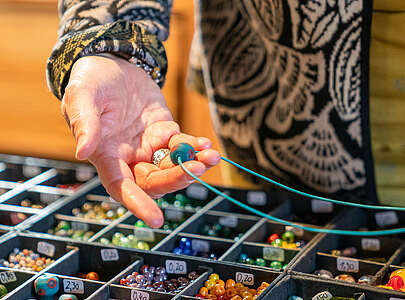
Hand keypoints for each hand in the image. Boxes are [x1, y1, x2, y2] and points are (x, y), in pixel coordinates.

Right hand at [62, 54, 219, 227]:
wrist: (115, 63)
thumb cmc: (92, 80)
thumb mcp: (82, 95)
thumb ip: (84, 122)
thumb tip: (82, 151)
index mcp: (106, 155)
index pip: (121, 187)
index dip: (137, 203)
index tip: (156, 220)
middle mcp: (129, 158)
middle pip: (154, 181)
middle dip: (177, 178)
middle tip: (197, 168)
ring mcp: (149, 147)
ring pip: (173, 168)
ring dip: (193, 165)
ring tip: (210, 155)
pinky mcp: (166, 134)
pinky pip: (182, 148)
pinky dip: (195, 148)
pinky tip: (206, 145)